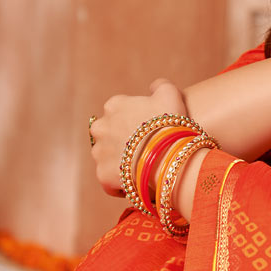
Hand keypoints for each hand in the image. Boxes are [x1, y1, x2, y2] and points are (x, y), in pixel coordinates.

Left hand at [90, 79, 186, 195]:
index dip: (136, 120)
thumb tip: (153, 87)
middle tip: (145, 148)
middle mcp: (101, 127)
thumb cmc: (171, 125)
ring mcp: (99, 153)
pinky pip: (110, 182)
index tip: (150, 130)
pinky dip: (121, 184)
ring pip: (108, 157)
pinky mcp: (102, 175)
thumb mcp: (171, 94)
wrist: (169, 157)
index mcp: (114, 105)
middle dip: (122, 140)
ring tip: (143, 167)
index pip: (120, 111)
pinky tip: (136, 182)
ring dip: (121, 162)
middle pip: (109, 133)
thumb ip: (160, 86)